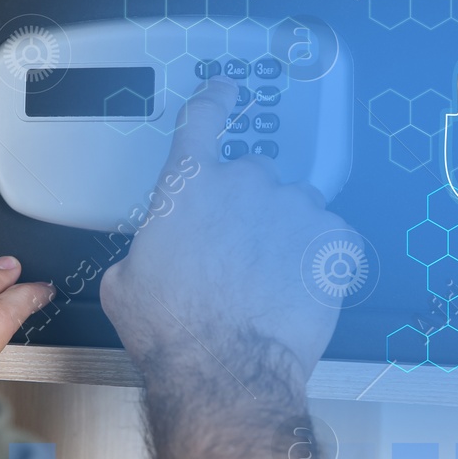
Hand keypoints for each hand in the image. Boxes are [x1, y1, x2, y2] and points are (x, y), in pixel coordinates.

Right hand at [99, 77, 356, 458]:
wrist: (223, 369)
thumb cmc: (173, 330)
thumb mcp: (123, 284)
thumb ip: (142, 251)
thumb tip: (146, 261)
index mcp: (189, 184)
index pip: (203, 118)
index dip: (217, 98)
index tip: (229, 89)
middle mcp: (244, 184)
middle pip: (255, 174)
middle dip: (250, 205)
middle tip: (239, 249)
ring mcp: (294, 208)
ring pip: (297, 205)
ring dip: (288, 231)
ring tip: (272, 279)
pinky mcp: (333, 240)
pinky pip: (334, 238)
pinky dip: (324, 259)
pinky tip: (302, 290)